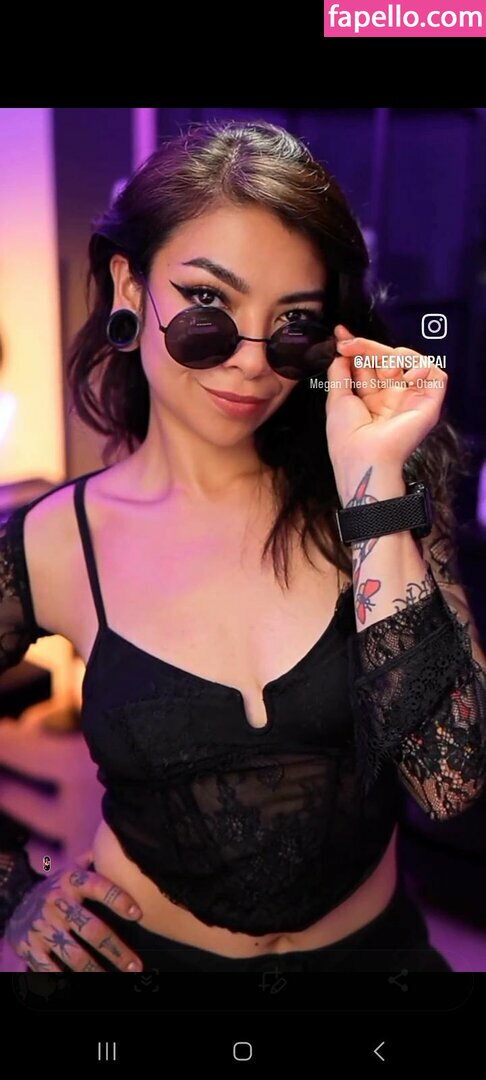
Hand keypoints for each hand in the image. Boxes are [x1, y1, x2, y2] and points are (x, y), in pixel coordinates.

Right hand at [5, 851, 143, 971]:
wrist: (17, 905)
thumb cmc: (58, 890)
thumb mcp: (72, 871)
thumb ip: (95, 861)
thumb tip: (124, 844)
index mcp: (71, 881)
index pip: (98, 886)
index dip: (118, 898)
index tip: (138, 913)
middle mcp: (58, 902)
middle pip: (92, 929)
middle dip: (116, 950)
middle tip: (136, 967)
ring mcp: (44, 926)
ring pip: (75, 954)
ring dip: (97, 971)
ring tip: (116, 980)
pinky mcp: (30, 946)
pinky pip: (50, 969)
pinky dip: (66, 981)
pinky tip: (84, 987)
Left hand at [326, 324, 447, 495]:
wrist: (363, 458)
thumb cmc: (347, 438)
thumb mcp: (337, 399)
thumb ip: (340, 373)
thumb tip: (341, 354)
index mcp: (371, 399)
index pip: (368, 365)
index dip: (357, 347)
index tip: (341, 335)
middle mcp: (391, 397)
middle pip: (385, 359)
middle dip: (368, 346)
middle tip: (350, 344)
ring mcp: (410, 399)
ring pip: (410, 360)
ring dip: (393, 355)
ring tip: (381, 367)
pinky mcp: (428, 403)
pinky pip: (435, 374)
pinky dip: (422, 366)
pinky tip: (406, 377)